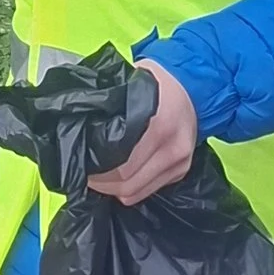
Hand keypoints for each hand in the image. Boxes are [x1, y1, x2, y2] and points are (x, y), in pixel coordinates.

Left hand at [88, 60, 197, 204]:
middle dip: (102, 183)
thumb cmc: (155, 83)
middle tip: (87, 174)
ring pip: (136, 192)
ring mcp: (180, 162)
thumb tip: (80, 133)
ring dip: (114, 189)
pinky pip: (148, 191)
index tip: (83, 165)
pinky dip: (129, 189)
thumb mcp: (130, 88)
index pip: (122, 167)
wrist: (192, 85)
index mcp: (159, 126)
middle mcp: (173, 148)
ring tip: (99, 178)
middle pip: (128, 183)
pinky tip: (118, 178)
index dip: (98, 172)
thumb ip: (110, 112)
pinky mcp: (182, 170)